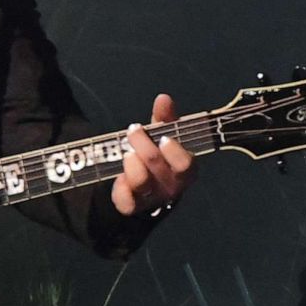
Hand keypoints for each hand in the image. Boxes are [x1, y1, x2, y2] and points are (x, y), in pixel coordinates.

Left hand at [111, 94, 195, 216]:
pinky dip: (120, 187)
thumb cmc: (159, 155)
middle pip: (159, 168)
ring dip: (132, 163)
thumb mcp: (163, 134)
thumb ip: (165, 117)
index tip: (163, 137)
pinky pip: (126, 201)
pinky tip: (119, 177)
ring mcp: (153, 198)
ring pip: (142, 183)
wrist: (144, 186)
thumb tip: (163, 98)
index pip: (186, 165)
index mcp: (186, 169)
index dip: (174, 152)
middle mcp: (172, 186)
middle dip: (144, 145)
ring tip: (126, 152)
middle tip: (134, 130)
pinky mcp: (133, 206)